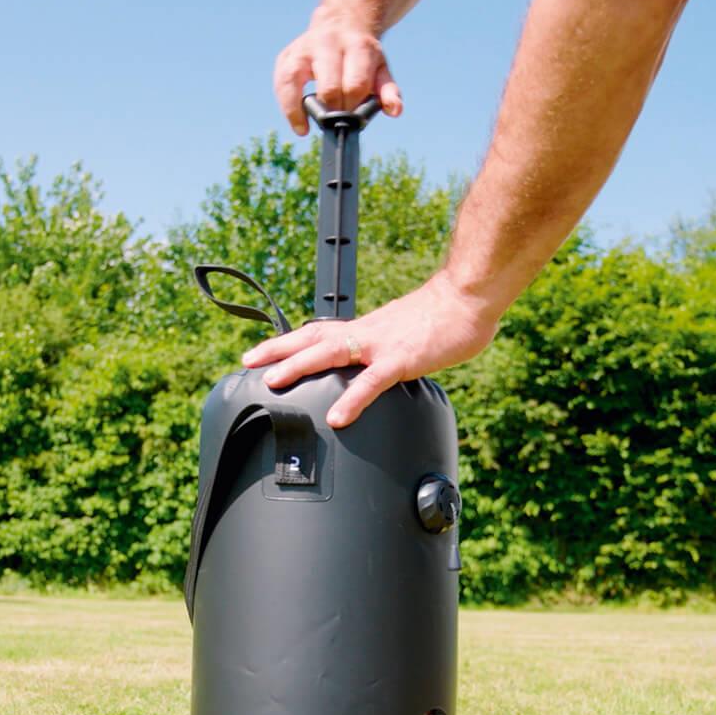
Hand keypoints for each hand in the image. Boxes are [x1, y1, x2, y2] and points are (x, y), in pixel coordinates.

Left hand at [242, 273, 497, 427]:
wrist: (467, 297)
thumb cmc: (444, 318)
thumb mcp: (407, 334)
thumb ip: (388, 353)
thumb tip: (380, 370)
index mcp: (367, 330)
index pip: (319, 333)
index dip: (288, 342)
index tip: (260, 352)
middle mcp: (366, 334)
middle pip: (313, 339)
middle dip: (278, 350)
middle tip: (247, 361)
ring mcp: (382, 345)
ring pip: (331, 353)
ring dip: (299, 366)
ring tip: (273, 382)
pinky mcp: (403, 359)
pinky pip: (372, 382)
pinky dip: (353, 399)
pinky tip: (338, 417)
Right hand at [273, 11, 404, 135]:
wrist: (343, 23)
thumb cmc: (363, 56)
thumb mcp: (381, 69)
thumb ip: (388, 91)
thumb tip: (394, 111)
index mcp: (357, 46)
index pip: (355, 86)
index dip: (354, 108)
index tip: (353, 118)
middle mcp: (328, 43)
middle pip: (328, 86)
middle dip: (333, 110)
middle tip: (336, 119)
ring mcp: (305, 47)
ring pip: (294, 80)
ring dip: (300, 109)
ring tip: (305, 127)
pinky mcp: (287, 55)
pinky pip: (280, 82)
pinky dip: (286, 105)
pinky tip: (298, 122)